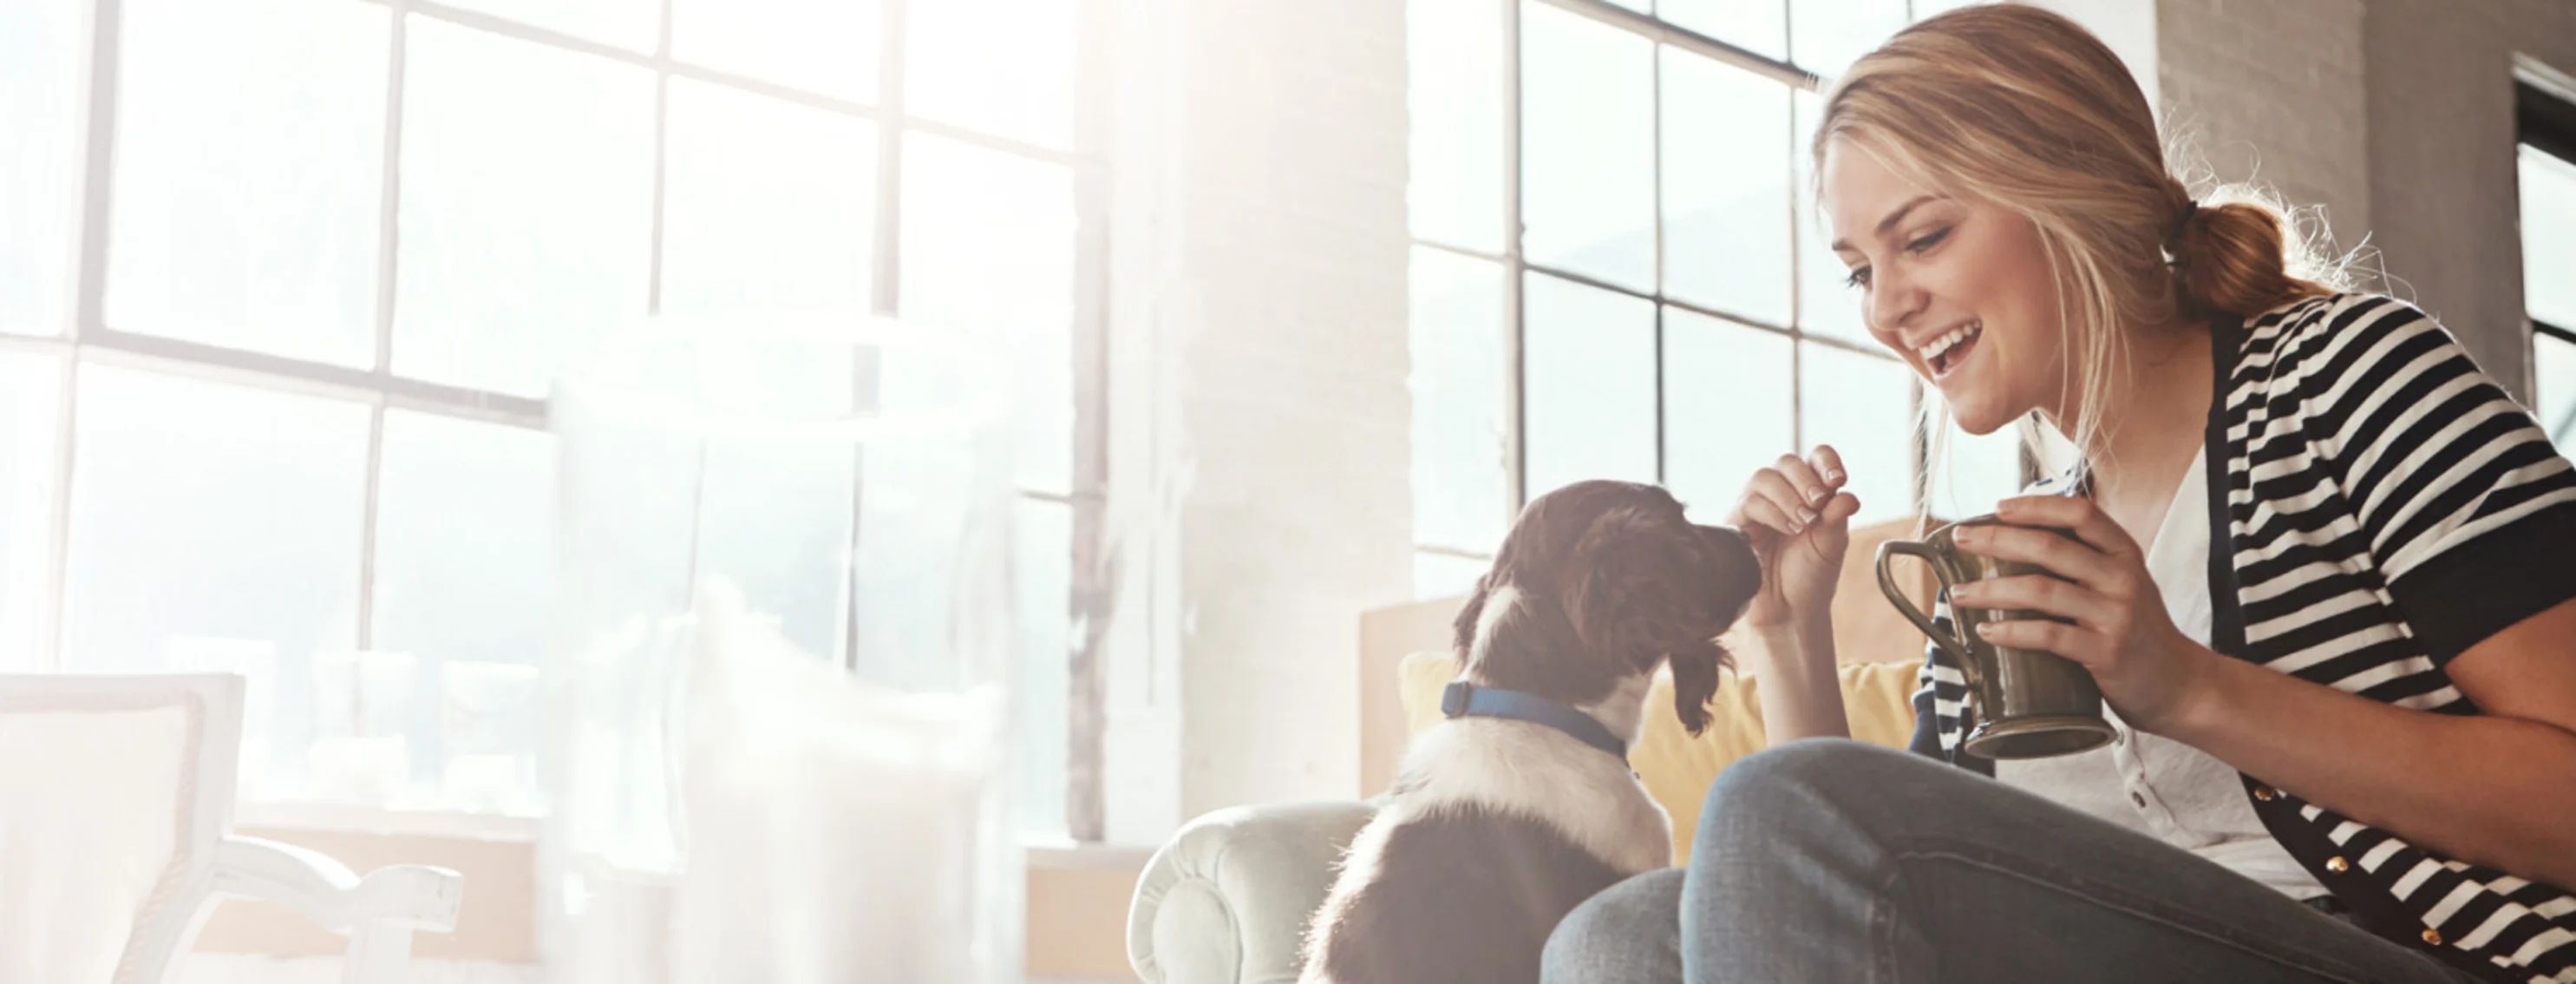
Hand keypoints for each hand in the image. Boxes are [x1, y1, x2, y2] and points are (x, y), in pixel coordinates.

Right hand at [1725, 446, 1861, 630]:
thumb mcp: (1832, 544)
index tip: (1838, 480)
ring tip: (1803, 523)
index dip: (1826, 461)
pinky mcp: (1738, 522)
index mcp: (1810, 491)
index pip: (1815, 457)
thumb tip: (1847, 494)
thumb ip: (1838, 517)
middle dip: (1805, 479)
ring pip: (1764, 477)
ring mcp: (1758, 506)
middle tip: (1818, 504)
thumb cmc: (1811, 576)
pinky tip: (1788, 529)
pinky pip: (1749, 501)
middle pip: (1786, 461)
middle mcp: (1782, 493)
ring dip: (1788, 496)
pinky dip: (1773, 512)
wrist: (1789, 610)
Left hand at [1944, 495, 2222, 732]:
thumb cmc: (2138, 631)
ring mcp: (2116, 615)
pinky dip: (2011, 632)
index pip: (2081, 513)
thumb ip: (2085, 563)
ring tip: (1958, 593)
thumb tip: (2016, 543)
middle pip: (2050, 546)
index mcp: (2125, 554)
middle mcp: (2122, 578)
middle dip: (1997, 540)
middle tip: (1960, 541)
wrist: (2180, 684)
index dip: (2037, 506)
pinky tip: (1986, 631)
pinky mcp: (2106, 652)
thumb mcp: (2122, 584)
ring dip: (1991, 589)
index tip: (1998, 507)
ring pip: (2041, 590)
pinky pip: (2049, 635)